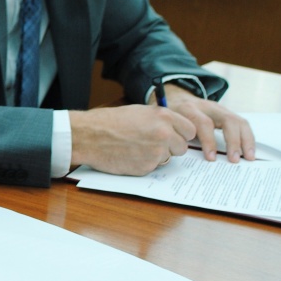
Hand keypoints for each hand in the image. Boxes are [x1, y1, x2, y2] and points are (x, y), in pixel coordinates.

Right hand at [69, 104, 195, 174]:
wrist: (90, 136)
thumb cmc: (110, 122)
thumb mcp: (140, 112)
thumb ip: (160, 120)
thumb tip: (174, 129)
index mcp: (164, 116)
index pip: (190, 130)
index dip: (182, 134)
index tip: (174, 136)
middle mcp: (164, 133)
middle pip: (182, 147)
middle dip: (171, 147)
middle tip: (153, 144)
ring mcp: (156, 152)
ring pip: (169, 158)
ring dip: (158, 156)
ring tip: (137, 148)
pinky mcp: (147, 167)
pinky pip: (154, 168)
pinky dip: (144, 164)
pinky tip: (130, 156)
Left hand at [161, 84, 256, 162]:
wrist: (175, 97)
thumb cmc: (170, 115)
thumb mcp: (167, 123)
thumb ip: (174, 136)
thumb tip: (180, 157)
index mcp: (189, 109)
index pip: (203, 123)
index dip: (208, 141)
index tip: (211, 158)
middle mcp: (207, 106)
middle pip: (226, 119)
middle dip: (233, 140)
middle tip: (234, 159)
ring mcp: (219, 108)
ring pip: (238, 120)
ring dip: (245, 139)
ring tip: (248, 157)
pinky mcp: (226, 113)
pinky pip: (241, 123)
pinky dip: (248, 137)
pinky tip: (250, 150)